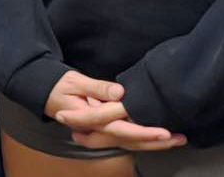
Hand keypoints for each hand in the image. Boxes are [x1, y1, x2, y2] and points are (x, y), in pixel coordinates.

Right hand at [45, 70, 184, 152]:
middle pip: (129, 141)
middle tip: (179, 138)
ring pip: (130, 143)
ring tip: (178, 139)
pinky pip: (126, 138)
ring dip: (154, 143)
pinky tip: (160, 137)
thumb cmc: (58, 85)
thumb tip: (121, 93)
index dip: (143, 132)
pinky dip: (144, 140)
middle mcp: (97, 130)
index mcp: (90, 119)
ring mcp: (100, 132)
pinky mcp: (104, 129)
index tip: (163, 132)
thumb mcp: (75, 81)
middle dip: (156, 142)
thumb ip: (98, 87)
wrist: (43, 93)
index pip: (119, 129)